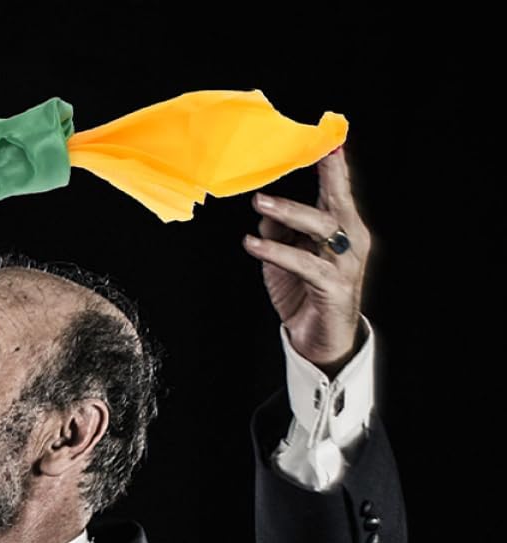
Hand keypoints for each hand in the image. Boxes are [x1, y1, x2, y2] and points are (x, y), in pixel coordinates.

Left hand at [243, 144, 371, 374]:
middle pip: (335, 201)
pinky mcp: (333, 286)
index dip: (333, 165)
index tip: (326, 139)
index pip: (339, 190)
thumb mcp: (286, 258)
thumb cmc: (304, 294)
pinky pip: (303, 262)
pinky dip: (276, 251)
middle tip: (287, 163)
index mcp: (344, 228)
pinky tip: (252, 244)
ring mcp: (345, 264)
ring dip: (288, 213)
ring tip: (259, 203)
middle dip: (316, 179)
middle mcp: (351, 241)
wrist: (320, 341)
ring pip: (321, 228)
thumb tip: (263, 210)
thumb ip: (279, 232)